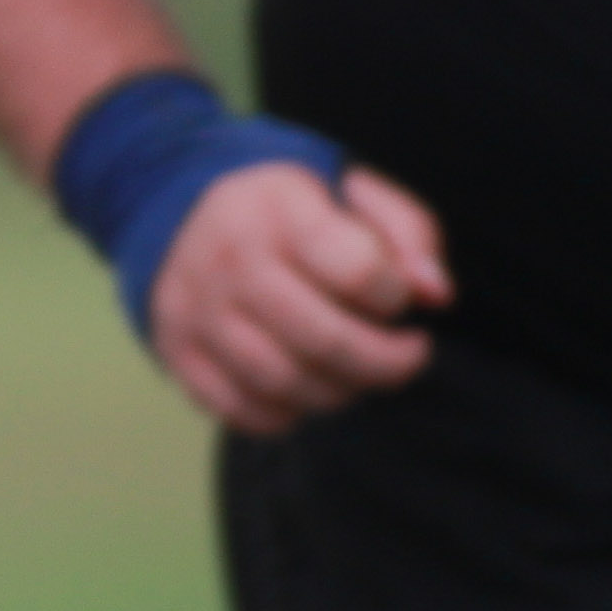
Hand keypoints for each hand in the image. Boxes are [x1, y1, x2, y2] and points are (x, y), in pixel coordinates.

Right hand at [146, 161, 449, 435]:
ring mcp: (195, 310)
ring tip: (358, 373)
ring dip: (341, 391)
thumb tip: (435, 296)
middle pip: (323, 339)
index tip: (397, 297)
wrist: (183, 217)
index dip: (395, 297)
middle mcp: (227, 259)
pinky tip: (307, 388)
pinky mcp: (176, 351)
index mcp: (278, 207)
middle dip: (387, 362)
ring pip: (282, 382)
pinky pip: (239, 409)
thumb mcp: (357, 196)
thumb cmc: (295, 213)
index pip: (357, 272)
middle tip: (408, 355)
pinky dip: (286, 415)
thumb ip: (410, 235)